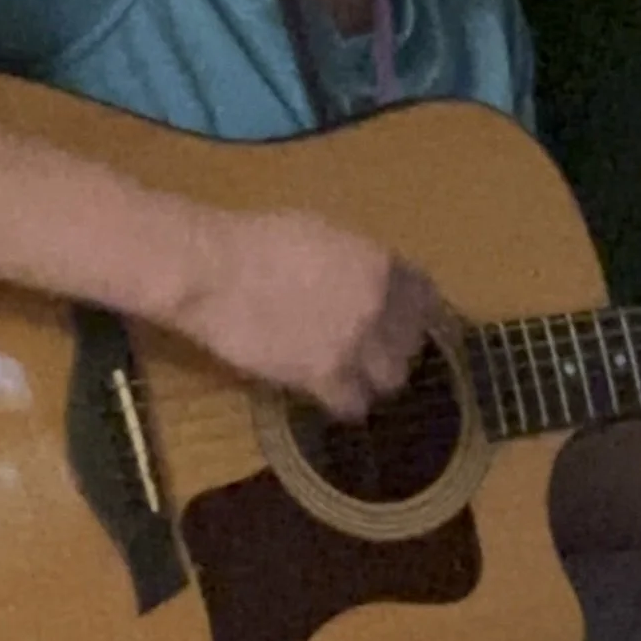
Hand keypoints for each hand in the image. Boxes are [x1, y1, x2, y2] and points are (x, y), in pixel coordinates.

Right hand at [162, 206, 439, 421]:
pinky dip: (344, 403)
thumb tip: (367, 279)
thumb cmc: (257, 240)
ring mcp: (354, 345)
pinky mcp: (323, 378)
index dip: (415, 313)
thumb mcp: (323, 236)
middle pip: (412, 343)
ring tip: (354, 376)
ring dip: (374, 379)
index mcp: (380, 265)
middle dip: (395, 348)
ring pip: (391, 379)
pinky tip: (330, 395)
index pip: (425, 298)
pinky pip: (353, 405)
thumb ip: (355, 262)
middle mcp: (378, 306)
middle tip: (373, 351)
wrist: (214, 271)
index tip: (403, 322)